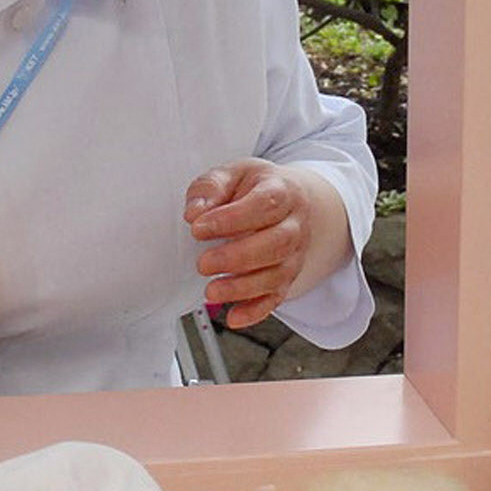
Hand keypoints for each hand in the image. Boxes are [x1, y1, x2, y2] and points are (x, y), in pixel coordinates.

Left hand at [183, 158, 352, 330]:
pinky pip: (277, 297)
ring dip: (244, 287)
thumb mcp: (232, 173)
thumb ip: (211, 187)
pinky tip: (233, 317)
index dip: (232, 218)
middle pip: (278, 243)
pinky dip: (256, 311)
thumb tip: (195, 212)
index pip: (265, 205)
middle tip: (204, 263)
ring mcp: (295, 253)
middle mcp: (295, 224)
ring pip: (278, 274)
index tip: (198, 228)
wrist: (288, 200)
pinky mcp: (288, 276)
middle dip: (238, 257)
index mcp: (282, 192)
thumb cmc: (255, 188)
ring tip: (211, 291)